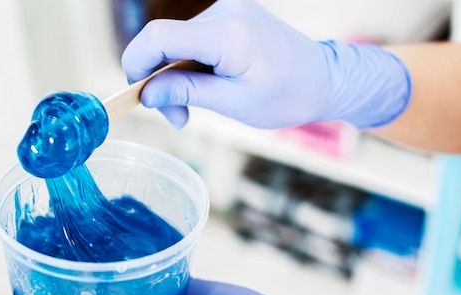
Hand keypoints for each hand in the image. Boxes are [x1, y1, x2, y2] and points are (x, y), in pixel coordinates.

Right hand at [121, 0, 410, 129]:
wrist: (324, 78)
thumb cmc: (287, 96)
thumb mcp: (234, 103)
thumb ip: (187, 93)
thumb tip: (147, 93)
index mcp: (229, 35)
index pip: (160, 36)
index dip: (136, 63)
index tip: (135, 94)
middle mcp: (225, 12)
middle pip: (165, 42)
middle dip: (161, 81)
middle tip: (177, 118)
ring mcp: (228, 9)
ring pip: (177, 41)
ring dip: (176, 76)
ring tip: (193, 107)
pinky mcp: (229, 15)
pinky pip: (193, 38)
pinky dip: (190, 64)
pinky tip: (205, 84)